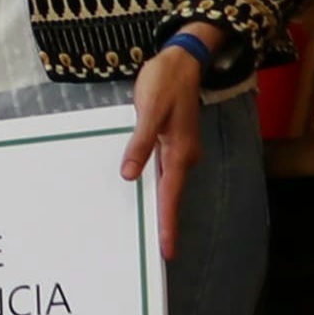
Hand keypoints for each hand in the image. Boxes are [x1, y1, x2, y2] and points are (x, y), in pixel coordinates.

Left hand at [128, 36, 212, 257]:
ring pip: (168, 186)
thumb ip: (140, 143)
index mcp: (179, 152)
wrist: (181, 60)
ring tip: (155, 235)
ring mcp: (179, 150)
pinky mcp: (172, 143)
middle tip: (163, 254)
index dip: (167, 223)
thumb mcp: (149, 111)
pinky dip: (157, 189)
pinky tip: (146, 198)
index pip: (170, 195)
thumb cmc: (164, 83)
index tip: (167, 250)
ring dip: (161, 209)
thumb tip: (130, 175)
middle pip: (171, 196)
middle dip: (166, 224)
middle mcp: (183, 156)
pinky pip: (164, 172)